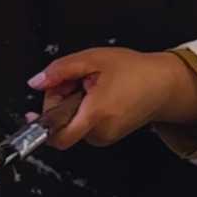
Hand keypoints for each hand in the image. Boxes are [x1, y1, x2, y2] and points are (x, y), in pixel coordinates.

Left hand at [29, 48, 196, 150]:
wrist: (164, 85)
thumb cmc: (134, 71)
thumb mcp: (93, 59)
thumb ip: (60, 70)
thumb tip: (36, 82)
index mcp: (95, 113)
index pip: (58, 137)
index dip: (43, 124)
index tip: (33, 114)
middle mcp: (100, 132)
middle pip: (62, 126)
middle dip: (60, 104)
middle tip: (74, 82)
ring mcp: (105, 137)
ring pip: (73, 126)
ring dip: (72, 107)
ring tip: (91, 87)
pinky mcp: (108, 138)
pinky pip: (85, 127)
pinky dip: (84, 112)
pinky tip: (98, 97)